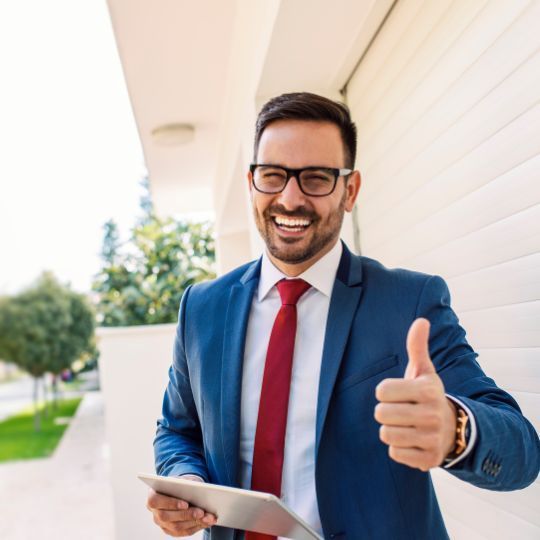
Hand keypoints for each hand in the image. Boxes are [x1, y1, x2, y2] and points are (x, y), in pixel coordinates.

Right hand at [146, 476, 216, 536]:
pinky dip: (197, 526)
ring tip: (209, 517)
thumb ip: (185, 482)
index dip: (170, 503)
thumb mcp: (182, 479)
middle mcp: (155, 512)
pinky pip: (184, 532)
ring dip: (194, 522)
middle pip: (167, 517)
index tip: (186, 504)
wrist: (181, 490)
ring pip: (176, 527)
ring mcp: (162, 523)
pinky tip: (207, 522)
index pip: (156, 501)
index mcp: (152, 496)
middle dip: (186, 515)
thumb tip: (196, 487)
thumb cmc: (180, 483)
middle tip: (201, 512)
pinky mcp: (171, 530)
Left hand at [374, 318, 456, 470]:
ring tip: (406, 425)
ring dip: (391, 430)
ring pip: (386, 435)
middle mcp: (432, 415)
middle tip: (401, 410)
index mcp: (428, 390)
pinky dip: (399, 448)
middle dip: (386, 411)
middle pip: (381, 414)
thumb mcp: (424, 370)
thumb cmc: (427, 395)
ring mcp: (432, 439)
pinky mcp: (428, 460)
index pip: (381, 391)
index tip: (399, 392)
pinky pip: (395, 453)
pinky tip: (412, 440)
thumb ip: (417, 346)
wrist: (453, 428)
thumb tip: (421, 320)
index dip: (385, 392)